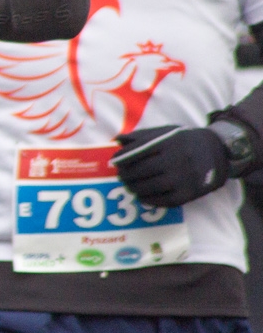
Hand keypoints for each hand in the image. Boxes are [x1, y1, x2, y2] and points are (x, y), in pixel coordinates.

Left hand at [115, 125, 230, 207]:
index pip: (136, 152)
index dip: (121, 158)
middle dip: (126, 174)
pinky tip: (141, 196)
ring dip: (134, 188)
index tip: (114, 161)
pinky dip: (148, 200)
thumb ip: (142, 136)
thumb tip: (117, 140)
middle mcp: (175, 160)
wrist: (218, 153)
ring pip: (150, 187)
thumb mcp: (166, 131)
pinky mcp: (188, 194)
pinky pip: (163, 200)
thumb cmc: (185, 141)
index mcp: (168, 143)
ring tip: (128, 185)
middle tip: (120, 175)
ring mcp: (183, 179)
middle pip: (141, 171)